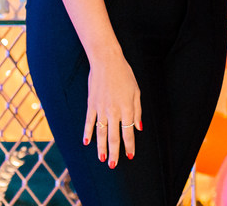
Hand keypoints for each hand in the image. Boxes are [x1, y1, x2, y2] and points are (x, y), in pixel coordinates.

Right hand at [83, 51, 141, 167]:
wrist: (106, 61)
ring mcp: (101, 109)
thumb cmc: (124, 74)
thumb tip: (139, 127)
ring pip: (100, 133)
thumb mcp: (136, 91)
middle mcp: (114, 112)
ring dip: (101, 147)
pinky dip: (88, 132)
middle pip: (114, 137)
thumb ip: (137, 111)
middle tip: (113, 165)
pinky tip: (87, 142)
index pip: (128, 133)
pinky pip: (89, 122)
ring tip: (102, 158)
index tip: (130, 155)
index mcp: (127, 109)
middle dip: (115, 152)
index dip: (129, 145)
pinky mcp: (91, 104)